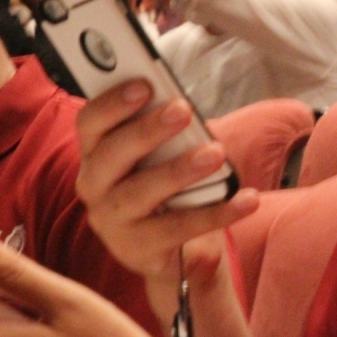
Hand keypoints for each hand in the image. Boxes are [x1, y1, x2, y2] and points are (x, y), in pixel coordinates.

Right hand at [74, 80, 257, 283]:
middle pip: (110, 156)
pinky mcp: (137, 249)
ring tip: (215, 153)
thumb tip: (179, 103)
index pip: (89, 123)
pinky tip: (247, 199)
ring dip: (177, 170)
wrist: (165, 250)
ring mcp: (111, 221)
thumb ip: (159, 130)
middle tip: (183, 109)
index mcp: (94, 154)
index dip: (111, 103)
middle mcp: (93, 186)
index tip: (144, 85)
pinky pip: (177, 230)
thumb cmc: (161, 188)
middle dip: (146, 130)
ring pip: (138, 193)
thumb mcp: (154, 156)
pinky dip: (216, 214)